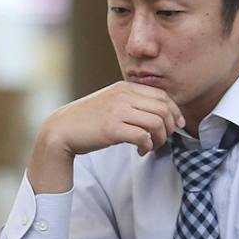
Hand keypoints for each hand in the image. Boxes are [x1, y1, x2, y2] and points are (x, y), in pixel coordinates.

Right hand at [28, 82, 183, 193]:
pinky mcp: (112, 129)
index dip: (174, 111)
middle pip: (163, 109)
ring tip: (152, 146)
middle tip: (164, 139)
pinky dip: (147, 146)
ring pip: (156, 123)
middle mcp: (123, 96)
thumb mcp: (111, 102)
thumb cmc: (87, 119)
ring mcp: (117, 111)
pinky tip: (141, 151)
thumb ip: (131, 102)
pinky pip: (143, 137)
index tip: (176, 124)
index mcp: (125, 87)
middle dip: (169, 127)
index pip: (162, 95)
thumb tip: (159, 113)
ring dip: (160, 139)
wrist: (62, 130)